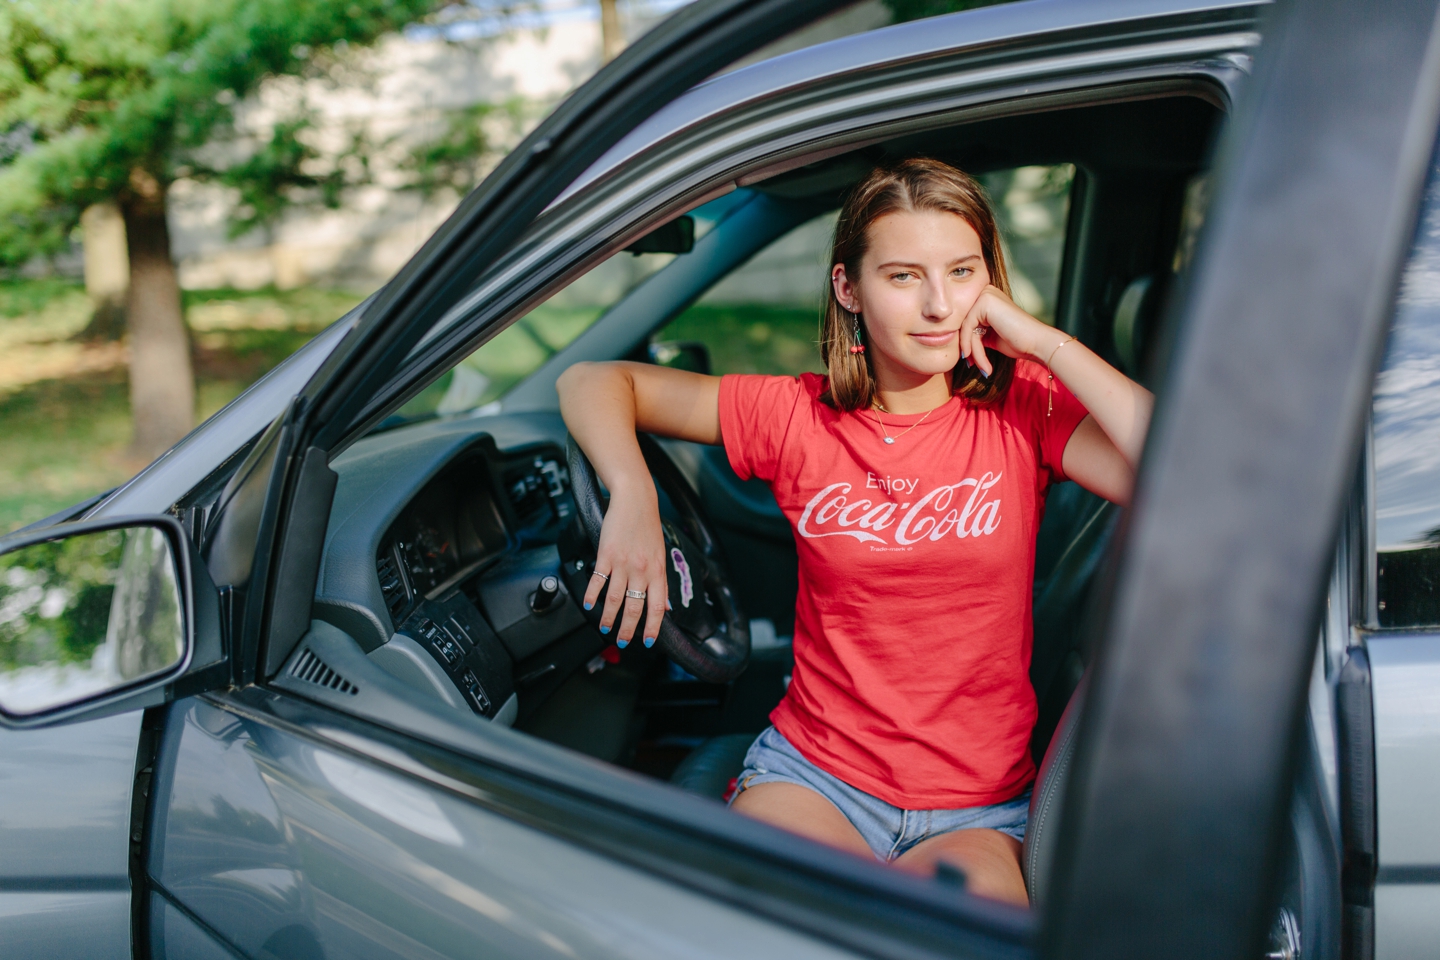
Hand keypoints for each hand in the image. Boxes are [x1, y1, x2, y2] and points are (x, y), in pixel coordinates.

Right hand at [580, 484, 668, 647]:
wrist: (635, 499)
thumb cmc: (647, 525)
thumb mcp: (661, 553)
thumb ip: (660, 580)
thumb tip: (664, 604)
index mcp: (657, 570)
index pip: (658, 606)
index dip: (652, 626)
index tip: (647, 640)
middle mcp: (642, 569)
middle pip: (635, 607)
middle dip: (628, 629)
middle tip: (622, 641)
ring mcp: (623, 563)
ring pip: (615, 598)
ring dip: (608, 617)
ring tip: (604, 627)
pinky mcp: (606, 554)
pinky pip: (598, 580)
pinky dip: (592, 595)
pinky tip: (589, 604)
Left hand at [958, 285, 1062, 376]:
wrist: (1037, 343)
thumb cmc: (1017, 342)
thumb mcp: (989, 336)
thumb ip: (974, 332)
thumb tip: (953, 339)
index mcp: (987, 298)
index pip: (967, 321)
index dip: (966, 342)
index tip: (969, 360)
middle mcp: (986, 292)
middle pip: (965, 323)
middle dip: (968, 347)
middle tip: (972, 365)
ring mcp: (985, 294)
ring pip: (966, 328)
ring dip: (973, 351)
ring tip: (982, 367)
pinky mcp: (985, 301)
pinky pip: (969, 328)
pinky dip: (972, 347)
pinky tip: (979, 361)